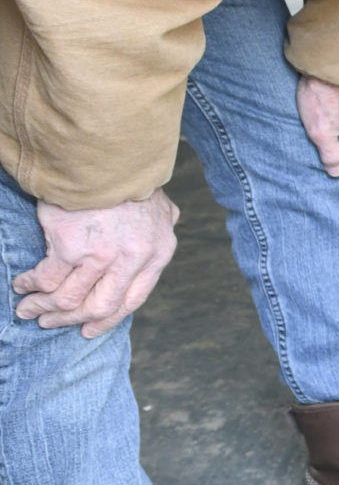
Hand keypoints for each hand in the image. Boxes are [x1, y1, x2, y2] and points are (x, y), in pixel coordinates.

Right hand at [14, 190, 179, 337]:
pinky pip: (47, 280)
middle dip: (71, 319)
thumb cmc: (128, 177)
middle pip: (100, 307)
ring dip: (44, 308)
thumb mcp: (160, 202)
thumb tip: (169, 221)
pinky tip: (22, 286)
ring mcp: (101, 256)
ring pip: (70, 300)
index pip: (132, 301)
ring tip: (28, 309)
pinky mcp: (70, 247)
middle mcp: (132, 260)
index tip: (88, 328)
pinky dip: (31, 287)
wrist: (105, 155)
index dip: (107, 319)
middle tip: (50, 322)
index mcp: (156, 253)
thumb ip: (164, 219)